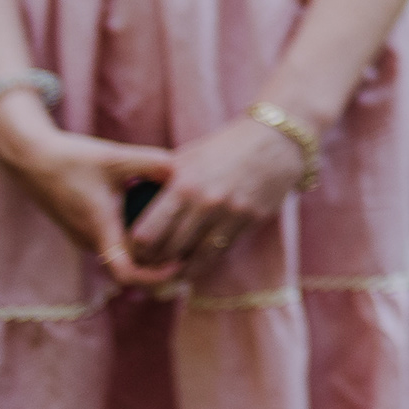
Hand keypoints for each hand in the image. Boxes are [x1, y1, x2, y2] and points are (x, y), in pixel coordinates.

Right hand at [0, 101, 180, 287]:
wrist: (32, 158)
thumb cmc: (72, 158)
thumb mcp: (116, 156)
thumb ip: (153, 163)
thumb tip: (186, 171)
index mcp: (100, 228)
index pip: (125, 272)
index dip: (153, 276)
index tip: (179, 264)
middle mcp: (90, 239)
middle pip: (129, 267)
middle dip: (160, 265)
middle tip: (193, 250)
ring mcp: (84, 235)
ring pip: (121, 255)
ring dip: (148, 252)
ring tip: (181, 235)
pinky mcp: (83, 227)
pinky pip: (112, 243)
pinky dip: (135, 240)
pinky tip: (157, 220)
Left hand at [128, 109, 311, 272]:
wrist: (277, 138)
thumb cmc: (224, 147)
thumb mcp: (187, 158)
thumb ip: (161, 184)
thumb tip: (131, 208)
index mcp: (184, 185)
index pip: (147, 234)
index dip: (136, 249)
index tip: (134, 251)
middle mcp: (206, 202)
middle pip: (169, 251)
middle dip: (155, 263)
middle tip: (149, 266)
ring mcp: (232, 213)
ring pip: (197, 258)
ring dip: (181, 268)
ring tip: (171, 271)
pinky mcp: (252, 220)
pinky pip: (222, 250)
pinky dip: (207, 258)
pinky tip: (197, 260)